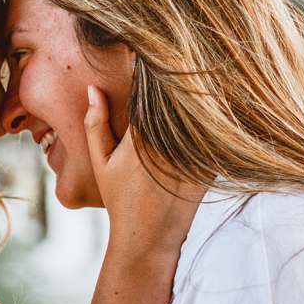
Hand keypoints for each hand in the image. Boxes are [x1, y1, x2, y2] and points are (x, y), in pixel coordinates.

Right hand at [84, 85, 202, 257]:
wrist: (148, 237)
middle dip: (178, 82)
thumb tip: (92, 89)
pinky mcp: (209, 165)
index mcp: (141, 132)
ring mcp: (191, 153)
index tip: (149, 66)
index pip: (150, 86)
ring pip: (198, 113)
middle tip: (176, 72)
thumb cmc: (120, 198)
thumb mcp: (101, 161)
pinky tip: (207, 121)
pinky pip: (211, 136)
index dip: (150, 71)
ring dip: (196, 102)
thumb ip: (95, 123)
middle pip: (179, 95)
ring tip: (193, 91)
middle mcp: (168, 140)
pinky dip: (209, 127)